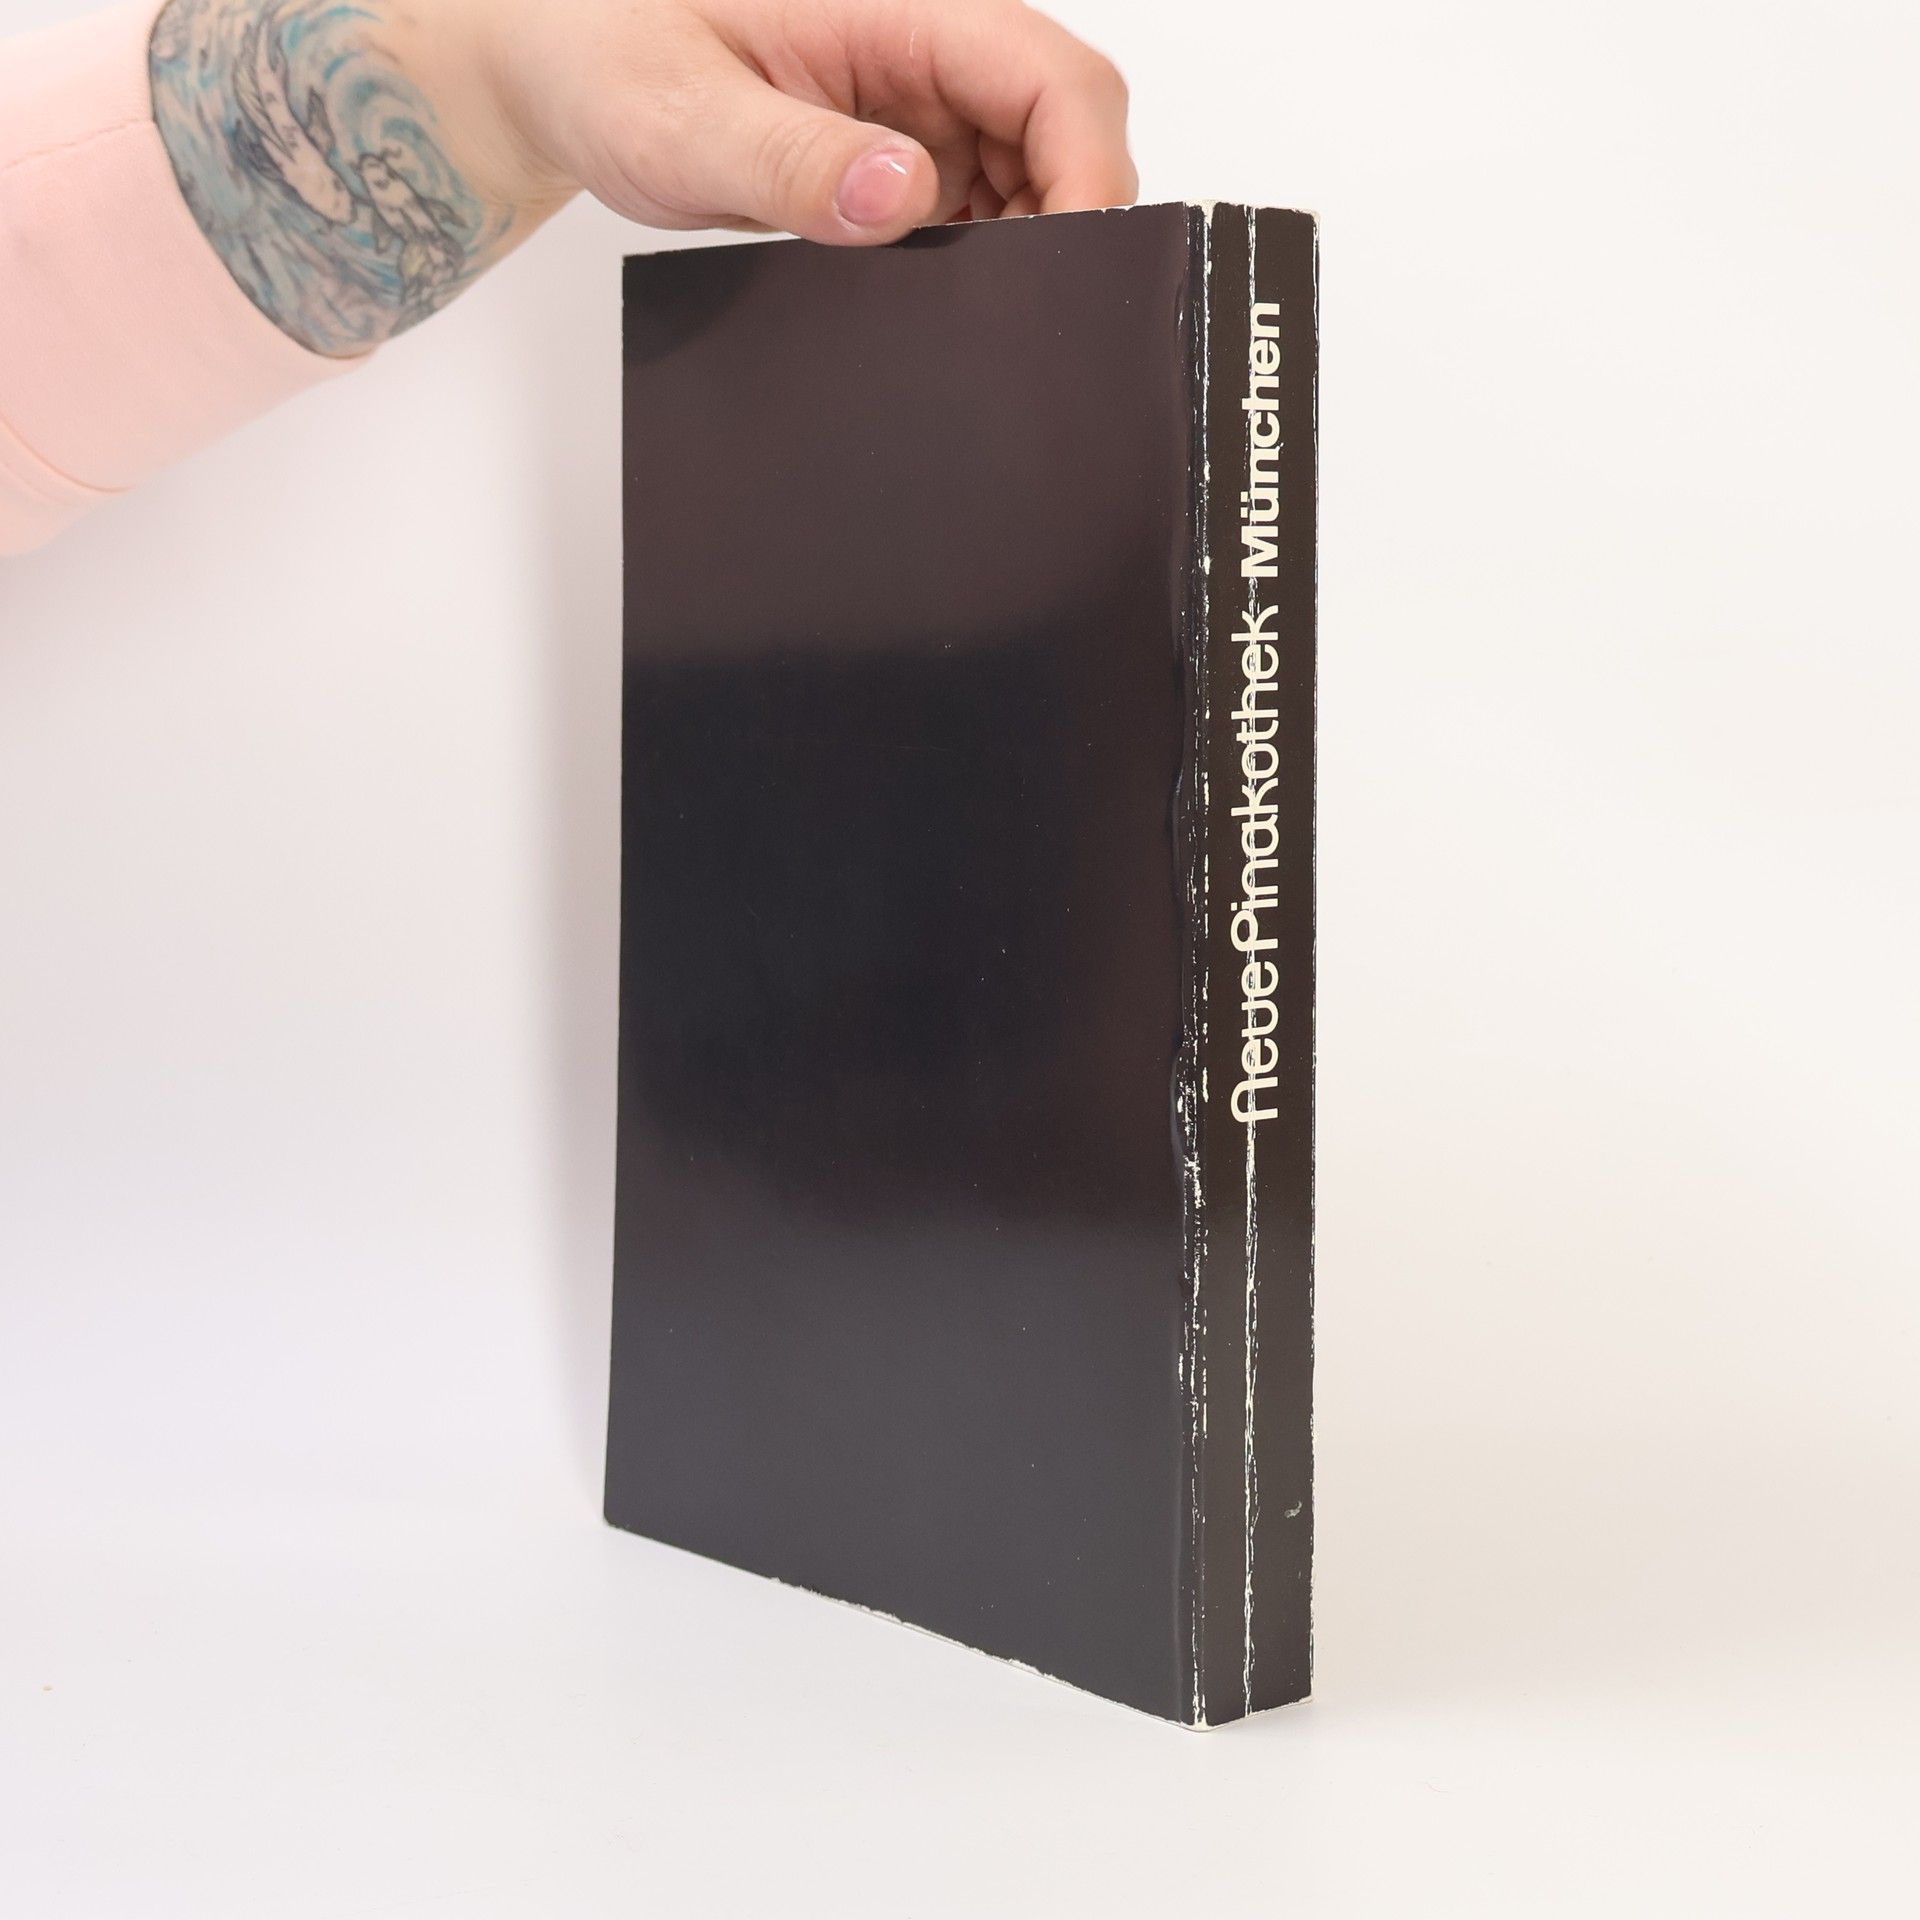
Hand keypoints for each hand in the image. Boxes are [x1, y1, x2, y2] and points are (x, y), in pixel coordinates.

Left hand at [149, 0, 1136, 356]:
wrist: (553, 73)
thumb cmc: (602, 57)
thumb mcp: (687, 116)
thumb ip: (793, 159)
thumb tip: (906, 194)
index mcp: (896, 10)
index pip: (1051, 77)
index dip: (1089, 168)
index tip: (1075, 261)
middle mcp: (920, 55)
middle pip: (1062, 132)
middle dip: (1066, 223)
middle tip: (1017, 315)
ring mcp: (911, 112)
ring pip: (1028, 182)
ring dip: (1020, 255)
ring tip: (960, 314)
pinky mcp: (889, 164)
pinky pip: (971, 218)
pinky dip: (973, 270)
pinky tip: (928, 306)